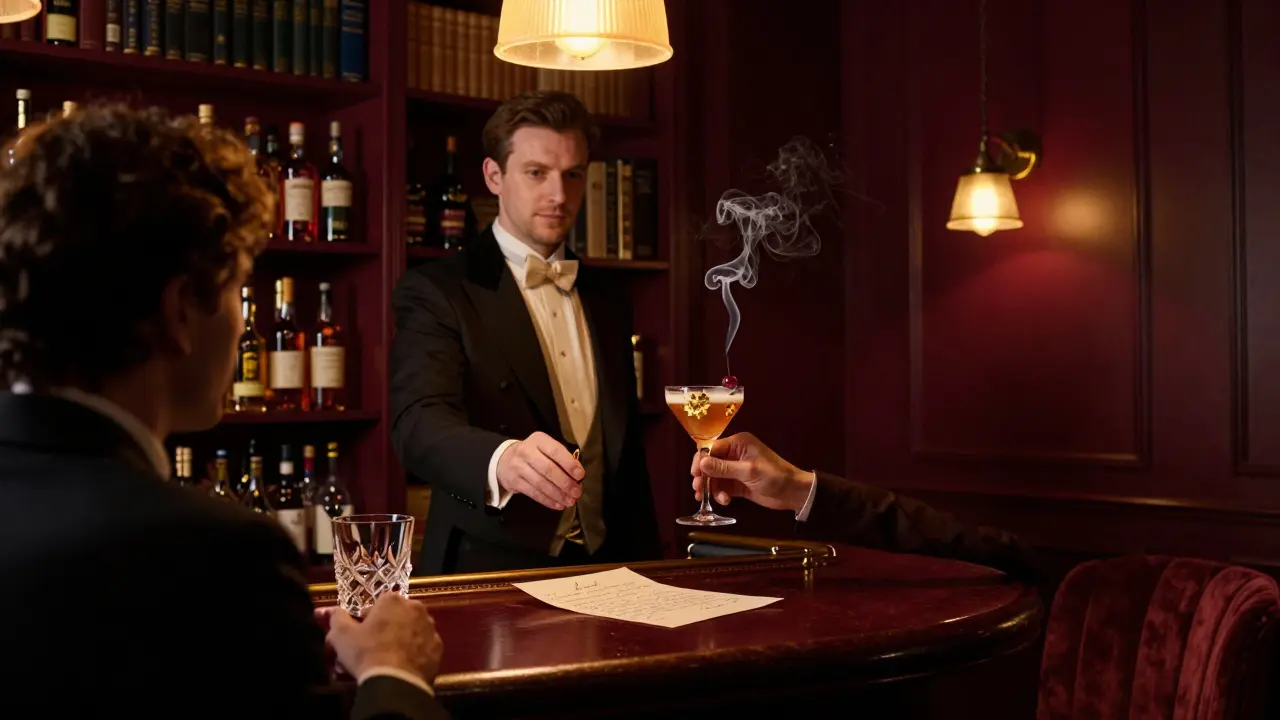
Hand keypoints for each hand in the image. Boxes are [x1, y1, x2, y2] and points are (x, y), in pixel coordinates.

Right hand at [325, 593, 443, 686]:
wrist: (395, 682)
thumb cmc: (366, 653)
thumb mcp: (342, 635)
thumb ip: (337, 617)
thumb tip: (333, 611)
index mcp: (393, 600)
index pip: (378, 603)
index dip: (368, 619)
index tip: (361, 634)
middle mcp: (416, 608)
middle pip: (398, 615)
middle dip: (387, 627)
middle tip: (375, 647)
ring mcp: (430, 628)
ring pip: (413, 630)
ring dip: (403, 639)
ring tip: (390, 658)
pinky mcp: (438, 648)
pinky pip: (424, 647)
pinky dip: (415, 653)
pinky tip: (404, 666)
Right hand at [496, 431, 583, 510]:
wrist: (504, 459)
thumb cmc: (532, 453)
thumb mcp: (544, 447)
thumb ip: (559, 458)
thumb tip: (577, 476)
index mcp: (538, 440)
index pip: (555, 451)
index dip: (569, 464)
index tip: (580, 475)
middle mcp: (526, 452)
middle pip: (548, 469)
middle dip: (565, 483)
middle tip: (577, 492)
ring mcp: (518, 467)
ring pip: (541, 483)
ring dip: (558, 494)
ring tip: (570, 501)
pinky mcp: (514, 482)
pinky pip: (533, 493)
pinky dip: (547, 500)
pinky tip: (558, 505)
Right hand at [691, 432, 813, 512]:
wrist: (793, 493)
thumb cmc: (775, 476)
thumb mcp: (748, 471)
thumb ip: (724, 468)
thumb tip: (701, 463)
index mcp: (738, 443)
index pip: (712, 448)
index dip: (701, 461)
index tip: (694, 474)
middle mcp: (734, 454)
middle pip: (710, 463)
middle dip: (704, 476)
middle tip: (698, 489)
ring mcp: (736, 469)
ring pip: (715, 477)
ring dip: (712, 488)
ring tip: (711, 498)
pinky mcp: (738, 483)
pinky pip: (722, 487)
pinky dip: (720, 494)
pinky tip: (724, 501)